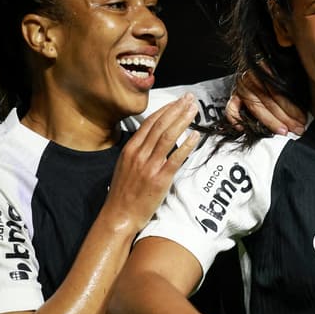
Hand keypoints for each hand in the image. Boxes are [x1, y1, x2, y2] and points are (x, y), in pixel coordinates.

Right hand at [105, 93, 200, 229]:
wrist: (119, 215)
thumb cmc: (124, 193)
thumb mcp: (125, 165)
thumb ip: (138, 151)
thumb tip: (151, 138)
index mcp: (130, 149)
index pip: (150, 123)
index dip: (166, 110)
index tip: (178, 101)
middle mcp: (139, 154)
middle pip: (160, 125)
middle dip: (177, 109)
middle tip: (190, 99)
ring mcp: (149, 166)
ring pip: (168, 137)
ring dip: (183, 121)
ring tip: (194, 110)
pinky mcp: (160, 179)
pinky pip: (175, 158)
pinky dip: (186, 145)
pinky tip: (195, 136)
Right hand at [226, 66, 305, 135]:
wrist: (259, 57)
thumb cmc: (276, 67)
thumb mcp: (287, 69)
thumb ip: (292, 83)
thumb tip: (305, 105)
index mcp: (264, 68)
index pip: (279, 92)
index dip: (291, 108)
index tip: (302, 119)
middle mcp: (251, 77)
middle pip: (269, 102)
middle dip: (285, 119)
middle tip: (297, 129)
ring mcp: (241, 86)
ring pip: (255, 108)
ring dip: (270, 123)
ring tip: (283, 131)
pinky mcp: (234, 94)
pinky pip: (232, 109)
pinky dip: (236, 119)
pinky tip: (245, 129)